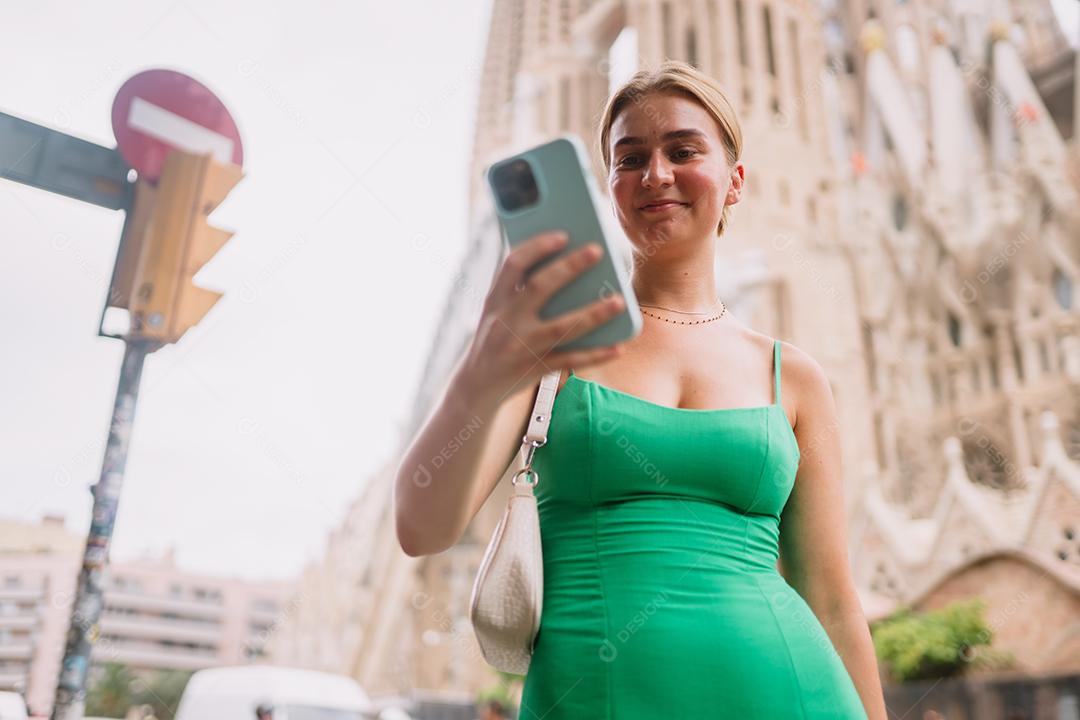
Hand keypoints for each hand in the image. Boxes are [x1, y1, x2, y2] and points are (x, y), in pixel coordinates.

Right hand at [463, 231, 627, 396]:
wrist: (477, 386)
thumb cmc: (496, 339)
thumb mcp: (497, 312)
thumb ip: (520, 291)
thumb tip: (567, 266)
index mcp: (496, 300)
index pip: (513, 264)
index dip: (537, 247)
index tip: (562, 235)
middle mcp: (506, 321)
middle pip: (539, 288)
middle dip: (569, 267)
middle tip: (597, 250)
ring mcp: (521, 346)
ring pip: (561, 327)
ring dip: (593, 314)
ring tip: (619, 301)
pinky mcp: (534, 369)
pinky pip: (570, 360)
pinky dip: (595, 354)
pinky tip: (617, 347)